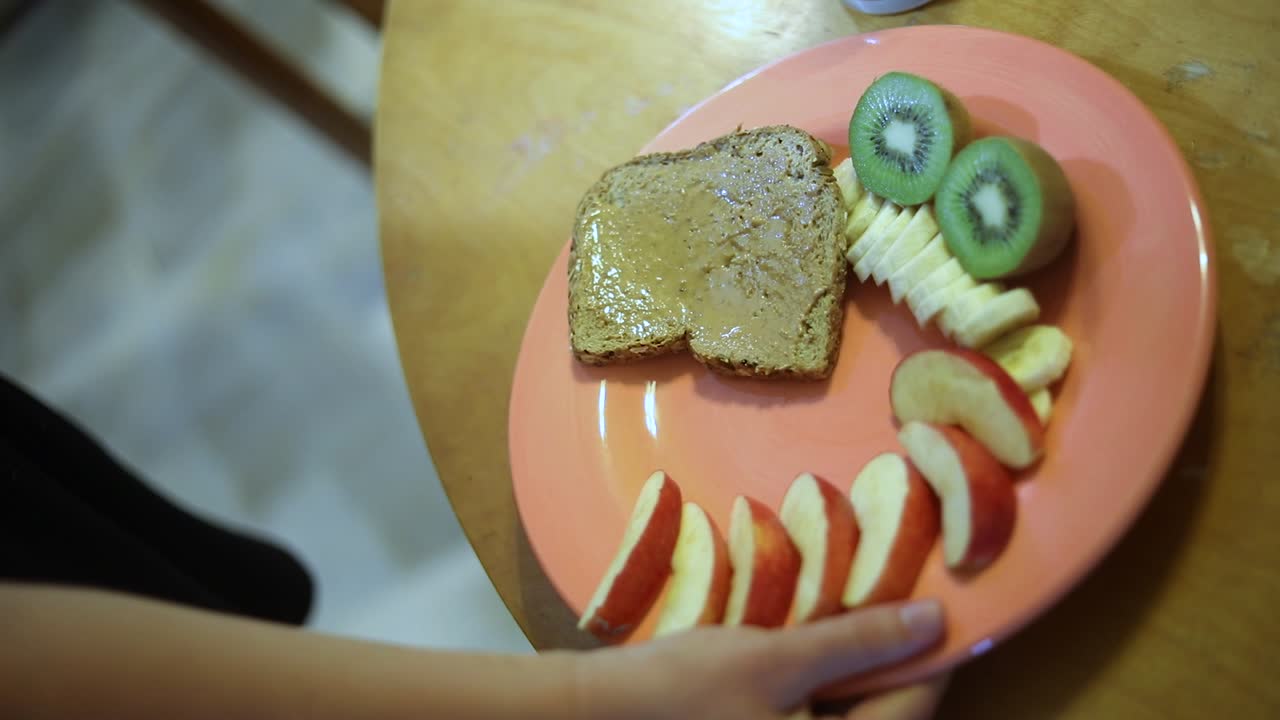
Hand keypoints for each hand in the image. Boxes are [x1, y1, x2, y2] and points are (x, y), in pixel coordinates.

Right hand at [571, 599, 947, 719]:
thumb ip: (857, 640)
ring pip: (854, 711)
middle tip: (905, 598)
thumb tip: (934, 620)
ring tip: (868, 610)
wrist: (599, 710)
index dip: (934, 653)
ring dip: (864, 665)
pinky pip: (822, 714)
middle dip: (896, 658)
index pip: (911, 708)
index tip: (947, 601)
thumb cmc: (684, 689)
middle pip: (886, 713)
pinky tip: (822, 639)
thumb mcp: (776, 657)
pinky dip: (830, 680)